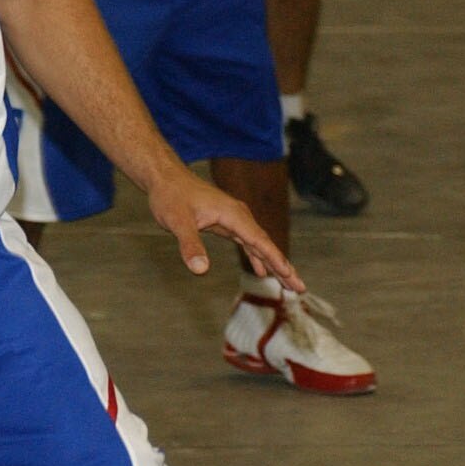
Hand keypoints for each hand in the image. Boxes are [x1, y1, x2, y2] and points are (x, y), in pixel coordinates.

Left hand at [144, 167, 303, 291]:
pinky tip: (262, 270)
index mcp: (233, 214)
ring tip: (289, 283)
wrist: (164, 177)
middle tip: (300, 288)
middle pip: (265, 244)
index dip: (276, 261)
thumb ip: (190, 245)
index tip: (291, 277)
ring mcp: (233, 219)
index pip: (260, 242)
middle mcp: (238, 216)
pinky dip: (256, 256)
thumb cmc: (170, 196)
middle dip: (283, 267)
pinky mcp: (225, 222)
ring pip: (258, 244)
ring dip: (273, 263)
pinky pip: (247, 242)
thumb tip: (200, 270)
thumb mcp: (177, 222)